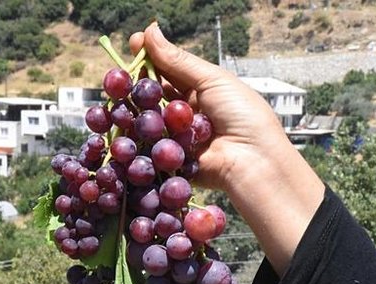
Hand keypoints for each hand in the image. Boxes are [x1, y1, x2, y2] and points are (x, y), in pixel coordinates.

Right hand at [129, 24, 324, 274]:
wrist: (253, 161)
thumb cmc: (243, 116)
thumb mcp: (212, 80)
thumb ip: (178, 60)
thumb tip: (150, 30)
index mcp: (200, 90)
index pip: (168, 69)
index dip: (151, 57)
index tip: (134, 43)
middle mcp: (186, 113)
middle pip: (155, 94)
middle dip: (138, 83)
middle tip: (121, 73)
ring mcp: (178, 136)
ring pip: (148, 119)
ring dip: (136, 108)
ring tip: (122, 98)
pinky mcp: (172, 159)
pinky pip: (150, 146)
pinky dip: (140, 137)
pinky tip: (127, 125)